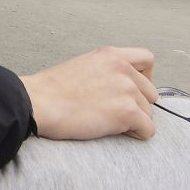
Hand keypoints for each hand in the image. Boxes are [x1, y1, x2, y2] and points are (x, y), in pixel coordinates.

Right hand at [20, 47, 157, 140]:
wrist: (39, 103)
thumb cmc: (51, 90)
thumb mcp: (83, 66)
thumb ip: (105, 71)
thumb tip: (116, 88)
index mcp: (111, 55)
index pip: (147, 59)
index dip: (145, 78)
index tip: (134, 90)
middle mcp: (123, 69)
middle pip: (150, 91)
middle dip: (138, 104)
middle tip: (117, 113)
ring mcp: (127, 90)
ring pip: (148, 112)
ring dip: (135, 121)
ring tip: (112, 124)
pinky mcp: (127, 112)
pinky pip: (148, 129)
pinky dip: (137, 134)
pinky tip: (120, 133)